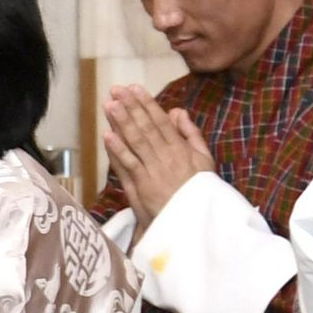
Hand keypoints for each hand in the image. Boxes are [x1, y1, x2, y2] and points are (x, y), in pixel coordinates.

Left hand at [102, 86, 215, 231]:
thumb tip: (177, 111)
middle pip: (145, 128)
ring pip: (135, 142)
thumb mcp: (203, 160)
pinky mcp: (141, 187)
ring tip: (110, 105)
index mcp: (181, 149)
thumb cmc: (199, 192)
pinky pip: (128, 166)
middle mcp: (165, 157)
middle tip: (116, 90)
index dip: (146, 104)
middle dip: (130, 107)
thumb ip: (191, 134)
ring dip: (121, 123)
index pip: (160, 121)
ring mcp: (152, 171)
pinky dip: (118, 150)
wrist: (192, 223)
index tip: (135, 88)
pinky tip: (108, 135)